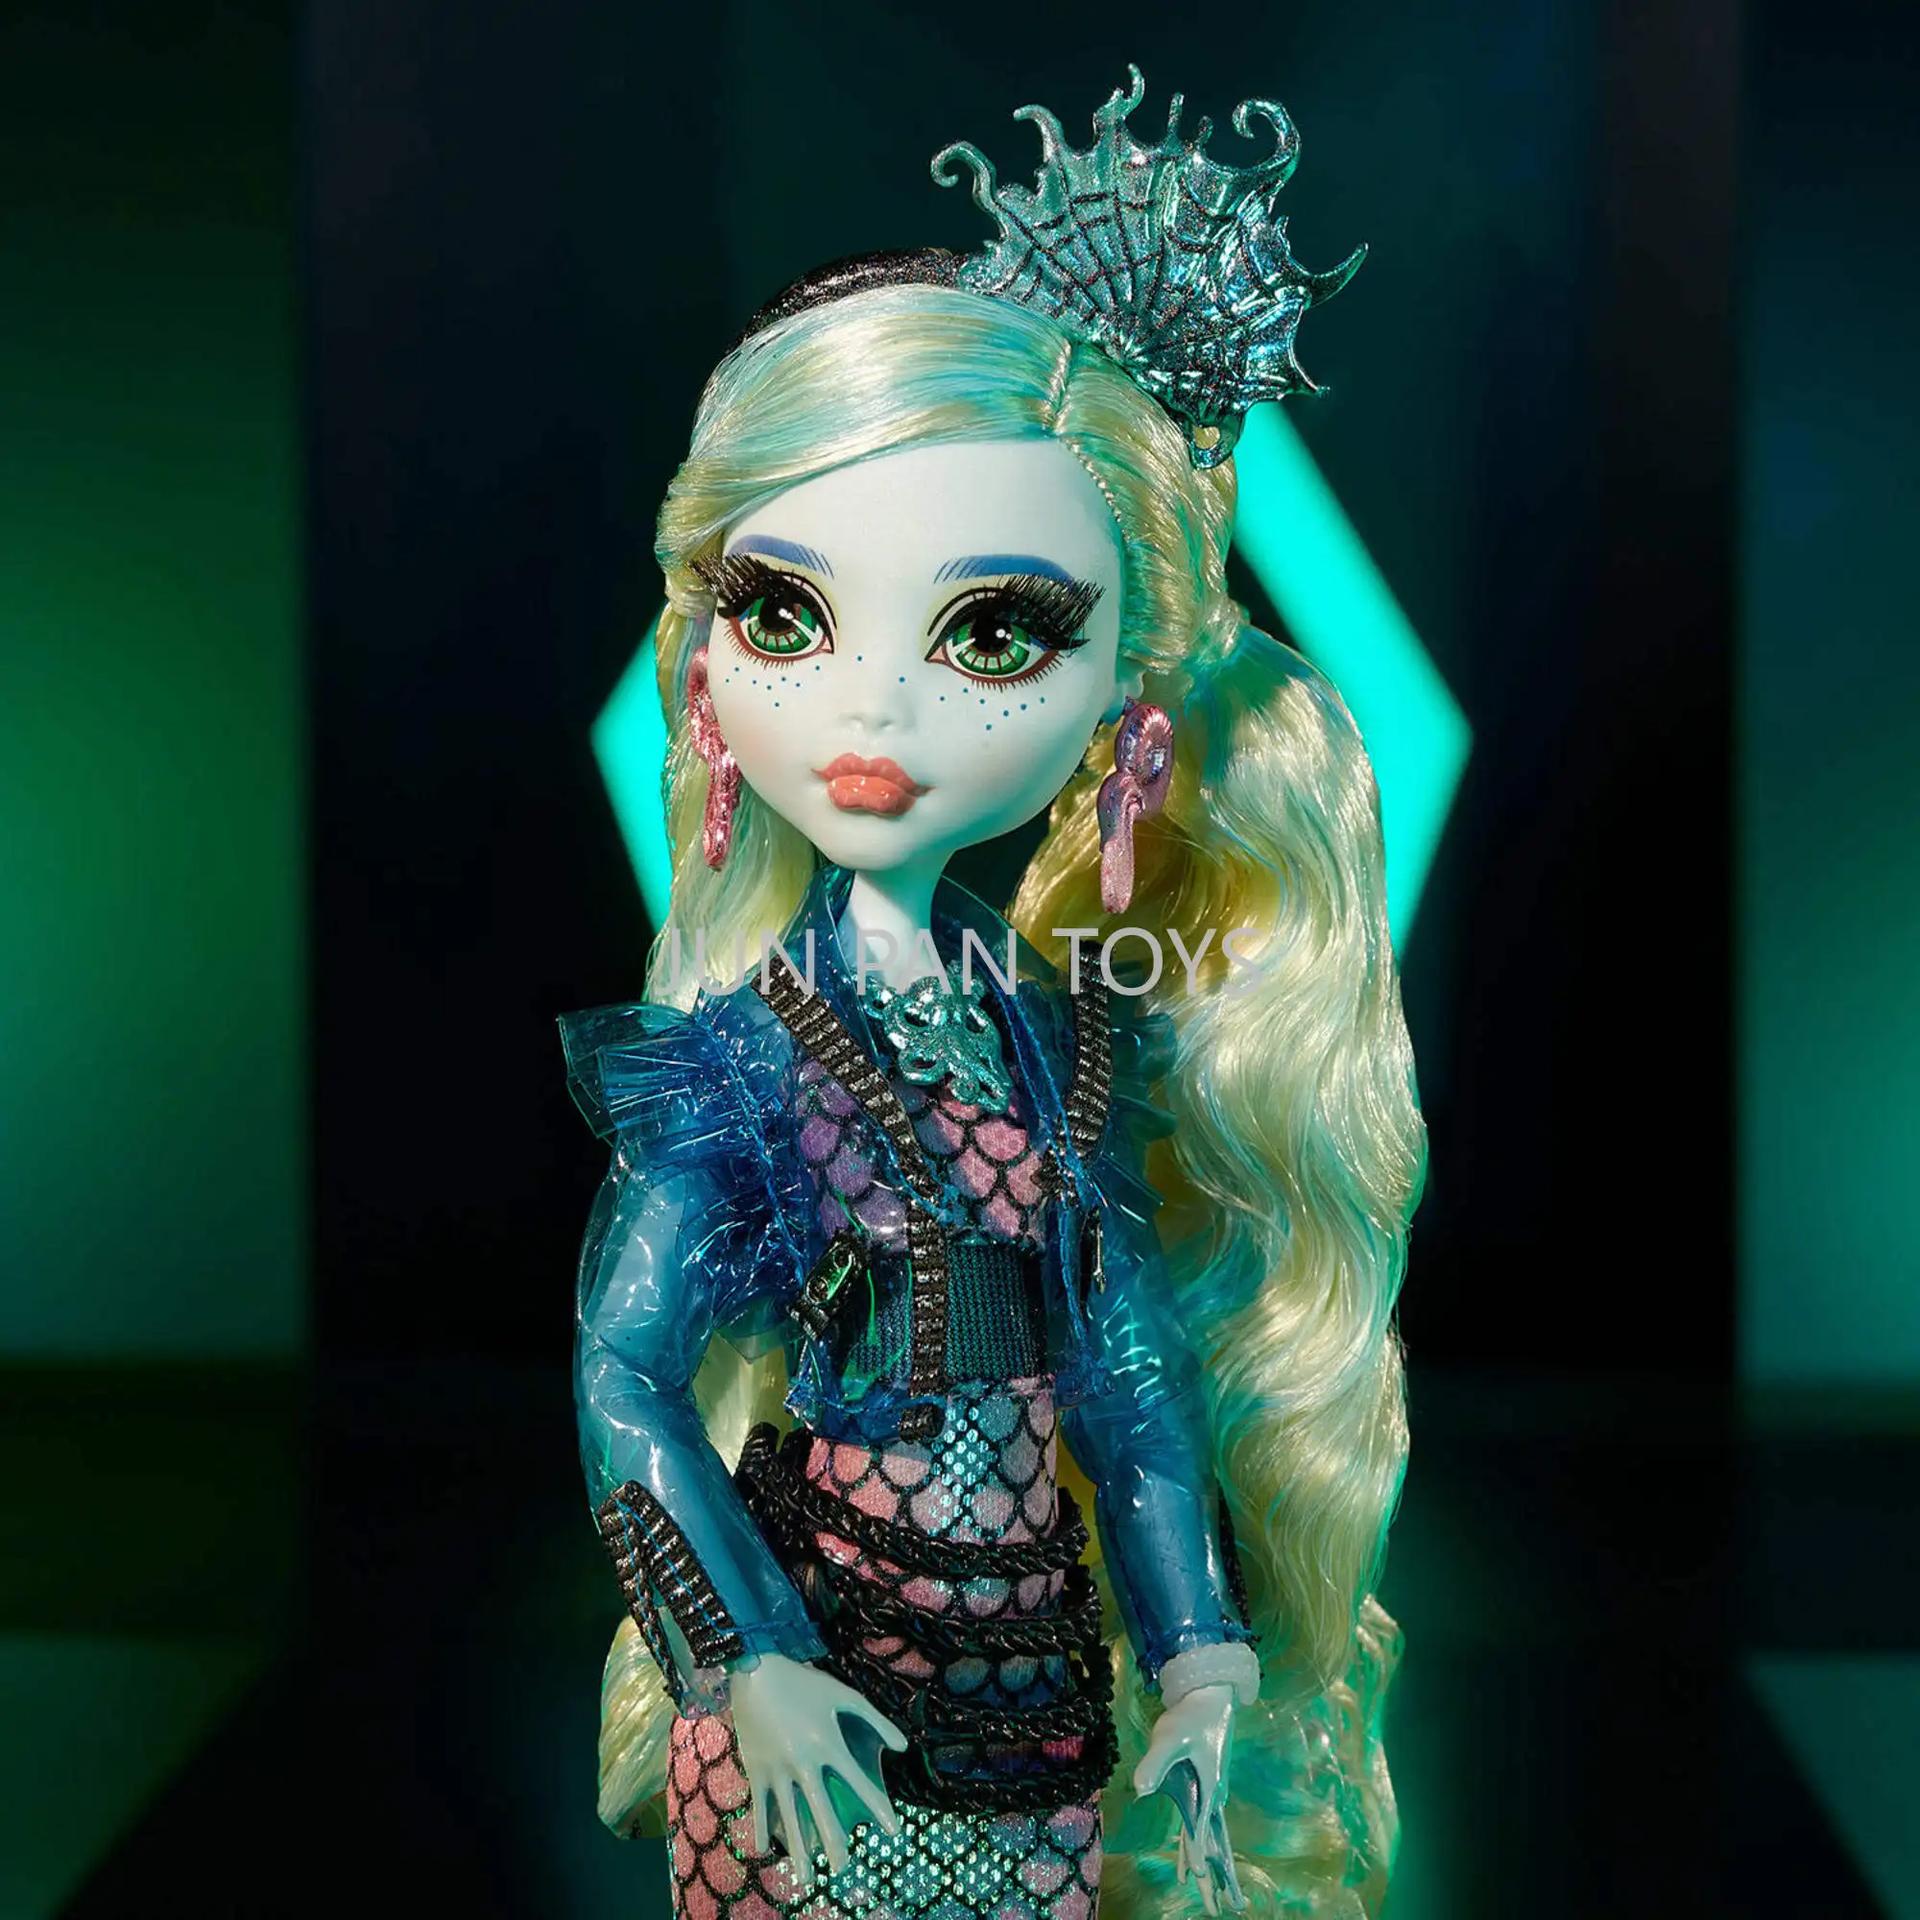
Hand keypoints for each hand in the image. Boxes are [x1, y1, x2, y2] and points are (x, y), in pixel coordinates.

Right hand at [730, 1652, 905, 1890]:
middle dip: (833, 1842)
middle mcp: (804, 1761)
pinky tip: (764, 1849)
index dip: (878, 1807)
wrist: (756, 1672)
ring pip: (789, 1815)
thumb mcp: (843, 1695)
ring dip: (797, 1848)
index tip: (894, 1831)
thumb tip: (903, 1746)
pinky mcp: (756, 1769)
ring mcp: (778, 1768)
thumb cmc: (805, 1683)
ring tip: (805, 1877)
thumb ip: (875, 1719)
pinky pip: (760, 1804)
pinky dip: (761, 1826)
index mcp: (828, 1743)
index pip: (858, 1783)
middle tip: (843, 1869)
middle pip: (821, 1810)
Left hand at [1134, 1682, 1244, 1913]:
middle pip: (1216, 1844)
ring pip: (1213, 1840)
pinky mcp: (1204, 1790)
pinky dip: (1196, 1850)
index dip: (1197, 1851)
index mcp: (1208, 1788)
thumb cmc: (1189, 1715)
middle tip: (1228, 1908)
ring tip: (1220, 1903)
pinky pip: (1202, 1828)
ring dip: (1214, 1870)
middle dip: (1220, 1877)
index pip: (1201, 1827)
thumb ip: (1155, 1763)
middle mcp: (1213, 1797)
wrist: (1208, 1697)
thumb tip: (1141, 1791)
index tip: (1197, 1877)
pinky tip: (1186, 1870)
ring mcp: (1211, 1796)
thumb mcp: (1169, 1737)